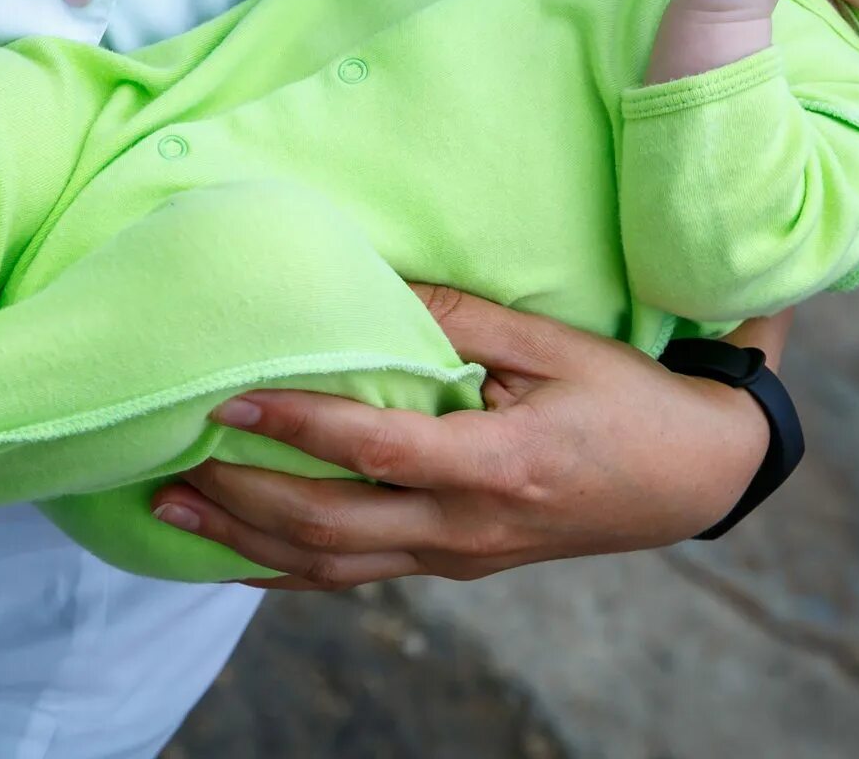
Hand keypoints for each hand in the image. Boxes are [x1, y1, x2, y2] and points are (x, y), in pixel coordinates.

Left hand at [147, 287, 790, 589]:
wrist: (692, 479)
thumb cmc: (628, 402)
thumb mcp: (558, 348)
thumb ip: (467, 320)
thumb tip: (379, 281)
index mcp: (498, 465)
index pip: (376, 450)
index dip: (298, 424)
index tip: (229, 396)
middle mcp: (467, 526)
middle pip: (331, 525)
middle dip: (241, 496)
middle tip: (166, 460)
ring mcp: (458, 556)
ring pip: (332, 565)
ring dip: (245, 541)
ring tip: (171, 508)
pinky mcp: (454, 564)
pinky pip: (356, 578)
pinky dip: (286, 572)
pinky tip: (235, 555)